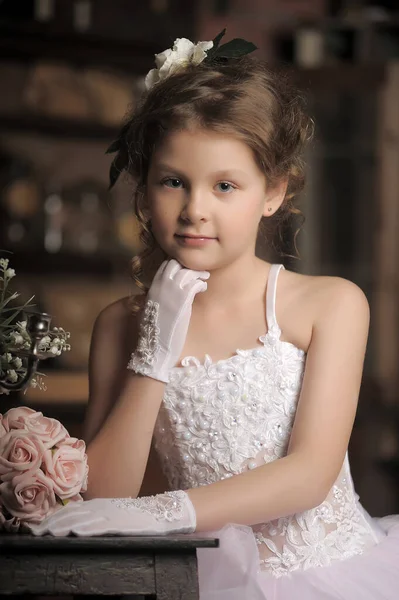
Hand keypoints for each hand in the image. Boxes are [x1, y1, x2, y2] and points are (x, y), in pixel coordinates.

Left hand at [27, 490, 195, 536]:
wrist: (167, 511)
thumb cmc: (141, 514)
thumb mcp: (116, 511)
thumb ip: (99, 513)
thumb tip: (76, 519)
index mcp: (101, 504)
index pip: (72, 509)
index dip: (54, 516)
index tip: (36, 525)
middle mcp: (104, 507)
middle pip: (73, 513)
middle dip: (52, 522)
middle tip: (33, 530)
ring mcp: (114, 514)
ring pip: (83, 518)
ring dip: (63, 525)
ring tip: (46, 532)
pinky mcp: (124, 521)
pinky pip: (102, 523)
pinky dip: (87, 526)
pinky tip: (75, 530)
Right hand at [128, 259, 208, 381]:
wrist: (156, 347)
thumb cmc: (153, 332)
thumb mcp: (149, 309)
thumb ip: (155, 297)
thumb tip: (158, 292)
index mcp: (152, 288)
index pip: (164, 266)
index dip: (175, 266)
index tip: (183, 270)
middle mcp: (161, 286)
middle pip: (176, 264)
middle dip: (187, 266)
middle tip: (196, 272)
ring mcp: (172, 291)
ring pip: (188, 271)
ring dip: (197, 274)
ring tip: (202, 278)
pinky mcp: (184, 299)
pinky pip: (196, 283)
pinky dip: (201, 284)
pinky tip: (202, 288)